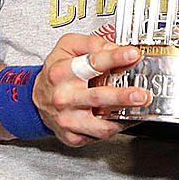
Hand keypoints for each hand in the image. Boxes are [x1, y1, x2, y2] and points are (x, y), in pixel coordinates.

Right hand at [32, 33, 149, 146]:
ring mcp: (68, 119)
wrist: (36, 99)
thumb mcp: (67, 47)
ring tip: (140, 109)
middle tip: (142, 94)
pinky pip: (100, 135)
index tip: (133, 54)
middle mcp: (64, 96)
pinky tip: (127, 117)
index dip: (115, 58)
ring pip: (100, 124)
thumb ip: (92, 43)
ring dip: (124, 117)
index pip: (91, 63)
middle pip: (97, 97)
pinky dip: (118, 127)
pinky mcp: (73, 135)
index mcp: (62, 71)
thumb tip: (116, 49)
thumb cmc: (56, 72)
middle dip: (123, 96)